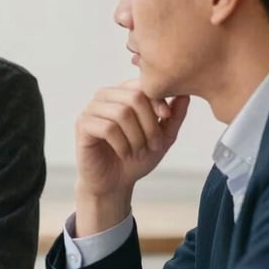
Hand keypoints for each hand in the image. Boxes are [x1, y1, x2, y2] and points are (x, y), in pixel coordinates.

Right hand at [75, 82, 188, 233]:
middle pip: (134, 97)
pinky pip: (107, 128)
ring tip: (138, 152)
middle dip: (149, 124)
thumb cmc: (136, 158)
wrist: (114, 183)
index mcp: (123, 92)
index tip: (166, 117)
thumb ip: (174, 116)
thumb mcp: (162, 137)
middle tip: (153, 145)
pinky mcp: (83, 125)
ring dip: (136, 137)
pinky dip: (122, 144)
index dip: (158, 100)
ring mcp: (92, 109)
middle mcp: (106, 96)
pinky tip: (124, 153)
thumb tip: (186, 94)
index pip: (142, 85)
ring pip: (121, 113)